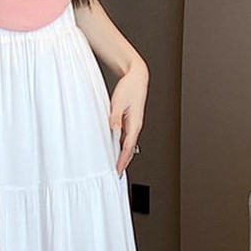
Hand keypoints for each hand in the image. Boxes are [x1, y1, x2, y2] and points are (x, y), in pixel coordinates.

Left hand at [110, 58, 147, 175]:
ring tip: (114, 165)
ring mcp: (134, 124)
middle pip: (130, 149)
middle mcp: (136, 125)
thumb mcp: (119, 102)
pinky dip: (121, 145)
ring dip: (122, 155)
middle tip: (116, 174)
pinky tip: (114, 148)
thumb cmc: (129, 88)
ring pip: (128, 144)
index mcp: (135, 123)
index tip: (117, 170)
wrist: (137, 77)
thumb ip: (115, 118)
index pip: (128, 147)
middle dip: (123, 162)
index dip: (122, 160)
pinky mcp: (130, 120)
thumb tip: (114, 130)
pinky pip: (126, 137)